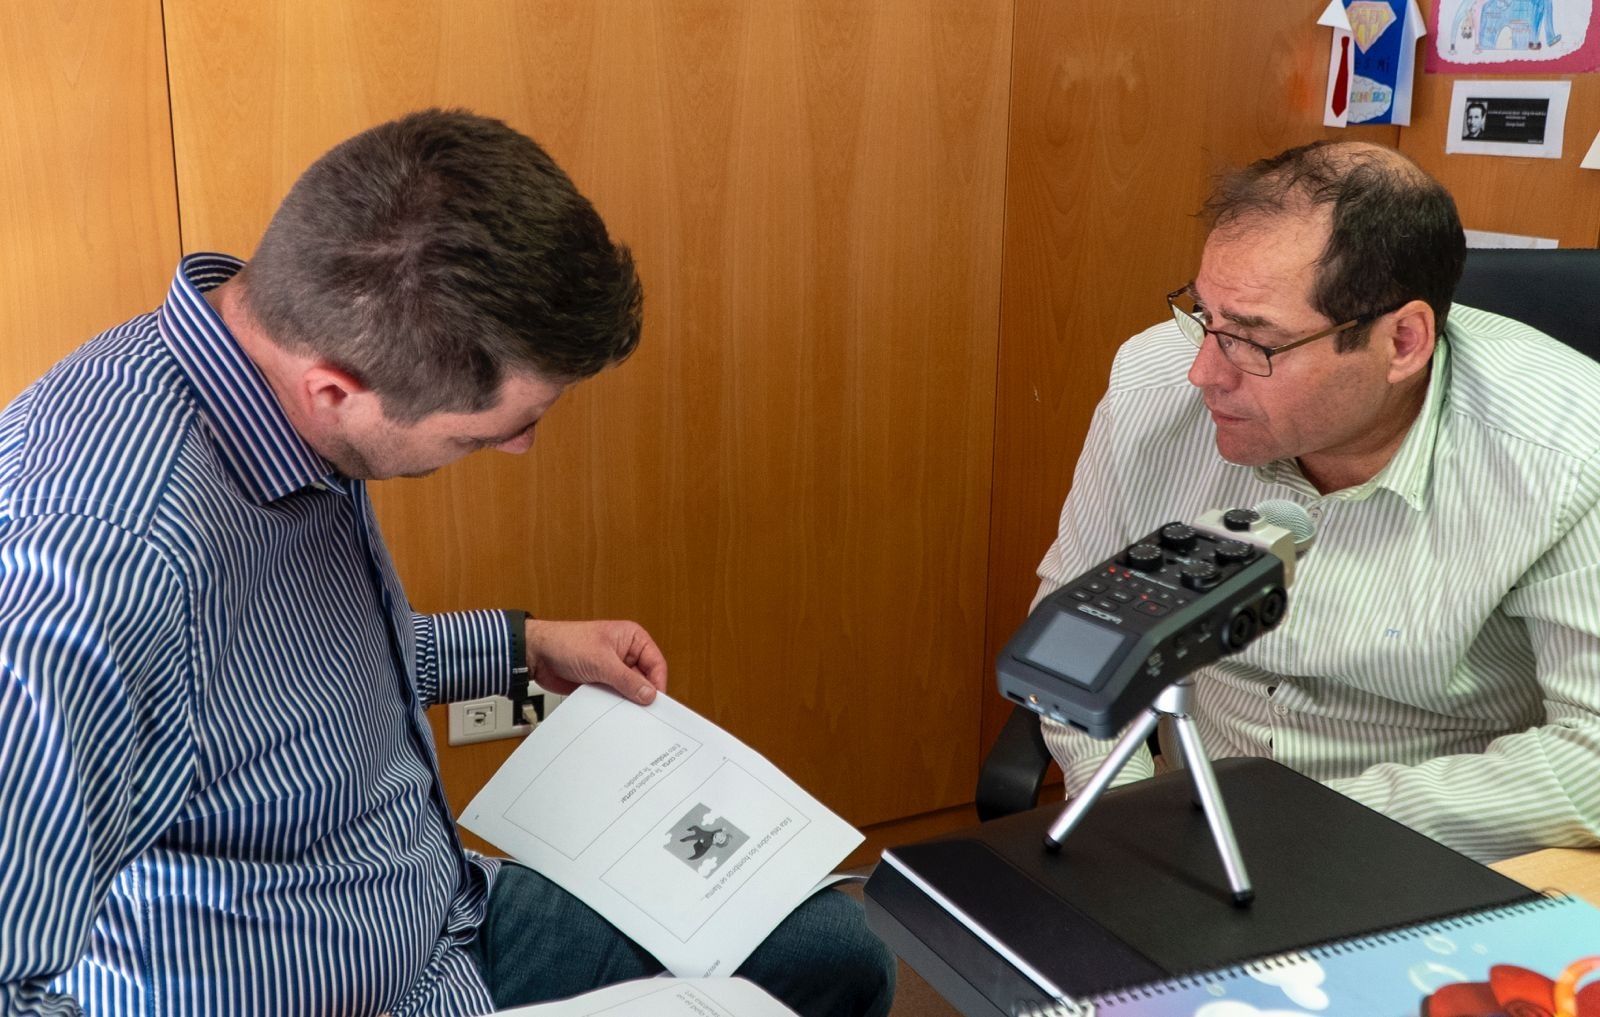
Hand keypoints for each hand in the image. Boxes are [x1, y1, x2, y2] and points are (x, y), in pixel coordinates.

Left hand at [525, 618, 667, 703]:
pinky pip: (615, 698)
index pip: (656, 663)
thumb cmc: (566, 642)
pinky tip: (611, 714)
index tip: (656, 702)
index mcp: (632, 638)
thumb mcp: (601, 661)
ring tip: (626, 714)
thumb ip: (627, 680)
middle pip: (645, 679)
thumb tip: (649, 694)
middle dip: (643, 695)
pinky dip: (614, 706)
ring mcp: (613, 670)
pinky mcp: (602, 683)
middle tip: (644, 713)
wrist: (537, 654)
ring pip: (630, 691)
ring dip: (627, 701)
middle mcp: (626, 654)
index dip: (658, 683)